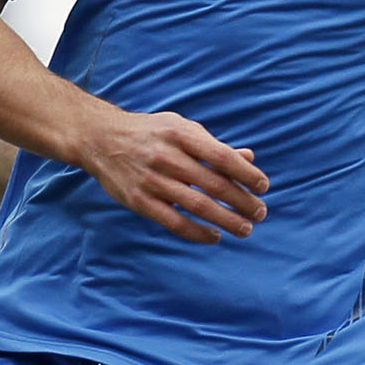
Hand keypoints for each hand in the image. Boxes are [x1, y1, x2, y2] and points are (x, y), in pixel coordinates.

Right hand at [78, 104, 268, 243]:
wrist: (100, 139)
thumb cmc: (150, 132)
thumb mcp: (181, 128)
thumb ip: (214, 145)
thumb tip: (250, 158)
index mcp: (181, 135)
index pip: (223, 157)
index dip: (247, 174)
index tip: (263, 187)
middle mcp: (167, 157)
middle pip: (215, 185)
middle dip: (243, 202)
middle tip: (260, 213)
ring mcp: (152, 181)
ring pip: (198, 206)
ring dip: (227, 220)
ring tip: (245, 229)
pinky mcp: (139, 201)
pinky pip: (175, 223)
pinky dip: (198, 233)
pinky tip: (215, 236)